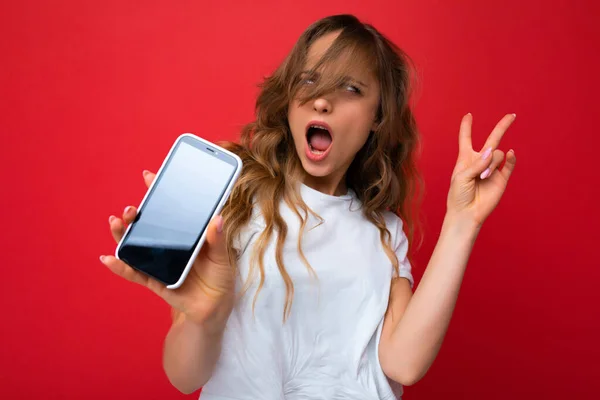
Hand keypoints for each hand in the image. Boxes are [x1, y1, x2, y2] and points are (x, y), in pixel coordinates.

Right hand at [100, 170, 234, 325]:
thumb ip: (217, 240)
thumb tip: (216, 219)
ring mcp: (158, 261)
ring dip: (122, 234)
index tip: (149, 176)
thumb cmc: (219, 278)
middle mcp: (168, 245)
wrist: (214, 307)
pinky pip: (134, 273)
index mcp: (184, 234)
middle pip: (146, 225)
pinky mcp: (154, 280)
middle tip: (132, 209)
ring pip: (135, 245)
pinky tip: (109, 259)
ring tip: (116, 223)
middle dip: (135, 214)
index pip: (168, 209)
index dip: (157, 192)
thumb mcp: (222, 257)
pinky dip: (121, 267)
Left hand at [446, 113, 516, 226]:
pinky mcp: (501, 178)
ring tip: (482, 177)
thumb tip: (494, 151)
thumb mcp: (462, 176)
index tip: (468, 115)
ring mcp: (492, 169)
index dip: (466, 127)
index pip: (466, 139)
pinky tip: (511, 154)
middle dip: (502, 127)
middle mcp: (480, 161)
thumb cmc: (458, 195)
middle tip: (512, 115)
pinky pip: (509, 164)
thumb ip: (477, 163)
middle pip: (492, 139)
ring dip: (491, 163)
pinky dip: (510, 158)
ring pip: (498, 154)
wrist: (466, 213)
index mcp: (465, 159)